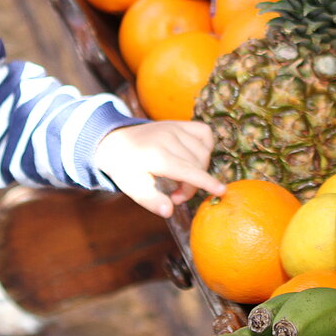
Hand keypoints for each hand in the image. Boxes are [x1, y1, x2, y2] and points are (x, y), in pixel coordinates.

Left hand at [96, 121, 226, 216]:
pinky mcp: (178, 123)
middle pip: (197, 165)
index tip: (221, 191)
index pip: (188, 171)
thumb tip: (169, 212)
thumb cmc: (124, 168)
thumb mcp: (132, 188)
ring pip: (203, 151)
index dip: (206, 182)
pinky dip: (206, 146)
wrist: (114, 141)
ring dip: (199, 169)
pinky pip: (204, 132)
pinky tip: (194, 157)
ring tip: (181, 180)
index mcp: (156, 156)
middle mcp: (168, 138)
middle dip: (192, 185)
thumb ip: (151, 201)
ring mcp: (174, 128)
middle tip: (176, 196)